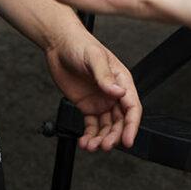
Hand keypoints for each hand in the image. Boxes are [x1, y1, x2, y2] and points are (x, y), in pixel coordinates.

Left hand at [44, 29, 141, 150]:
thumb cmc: (79, 44)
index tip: (128, 140)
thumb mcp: (93, 57)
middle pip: (120, 122)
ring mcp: (100, 100)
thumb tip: (118, 91)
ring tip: (91, 146)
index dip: (132, 125)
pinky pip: (92, 126)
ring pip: (106, 127)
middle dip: (114, 136)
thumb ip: (105, 76)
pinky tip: (85, 141)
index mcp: (121, 80)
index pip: (132, 106)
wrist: (58, 44)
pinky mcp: (87, 106)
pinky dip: (90, 136)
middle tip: (105, 145)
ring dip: (101, 139)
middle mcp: (112, 93)